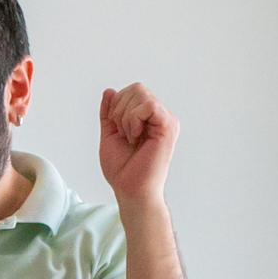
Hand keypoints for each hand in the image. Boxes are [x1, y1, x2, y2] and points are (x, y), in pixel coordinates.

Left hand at [96, 82, 177, 204]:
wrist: (131, 190)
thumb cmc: (122, 169)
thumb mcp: (110, 134)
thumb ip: (109, 113)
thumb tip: (109, 91)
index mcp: (149, 118)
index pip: (132, 91)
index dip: (116, 105)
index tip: (117, 129)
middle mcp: (160, 117)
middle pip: (137, 88)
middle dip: (119, 109)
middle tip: (124, 134)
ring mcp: (166, 120)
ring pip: (141, 93)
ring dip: (126, 116)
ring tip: (131, 137)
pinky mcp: (168, 126)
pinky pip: (148, 106)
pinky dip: (133, 119)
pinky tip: (135, 136)